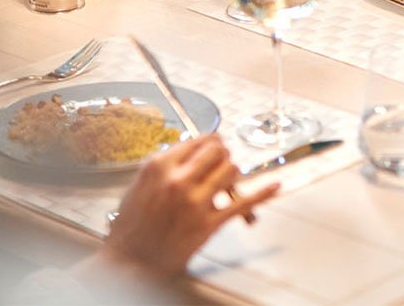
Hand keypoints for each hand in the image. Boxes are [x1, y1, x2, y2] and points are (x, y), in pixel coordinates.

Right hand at [101, 134, 277, 279]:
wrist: (129, 263)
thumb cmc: (132, 228)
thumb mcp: (141, 185)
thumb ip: (167, 166)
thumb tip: (190, 153)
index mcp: (160, 167)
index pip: (199, 140)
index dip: (211, 143)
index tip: (215, 146)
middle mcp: (178, 180)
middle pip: (218, 151)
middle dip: (223, 155)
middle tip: (222, 162)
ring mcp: (195, 202)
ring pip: (231, 170)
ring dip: (233, 174)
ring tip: (228, 181)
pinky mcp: (208, 224)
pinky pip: (243, 203)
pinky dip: (262, 194)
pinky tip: (274, 186)